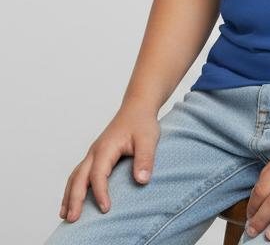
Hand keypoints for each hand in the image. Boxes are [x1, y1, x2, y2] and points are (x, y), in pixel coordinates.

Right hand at [59, 104, 160, 222]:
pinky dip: (73, 187)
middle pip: (79, 177)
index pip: (98, 174)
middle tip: (72, 219)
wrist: (137, 107)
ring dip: (69, 195)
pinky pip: (79, 173)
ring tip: (65, 215)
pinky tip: (71, 199)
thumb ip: (145, 159)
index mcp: (106, 148)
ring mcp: (93, 153)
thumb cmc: (142, 123)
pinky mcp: (95, 155)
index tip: (105, 209)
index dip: (100, 193)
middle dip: (74, 199)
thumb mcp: (148, 139)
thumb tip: (142, 180)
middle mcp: (95, 151)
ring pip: (75, 176)